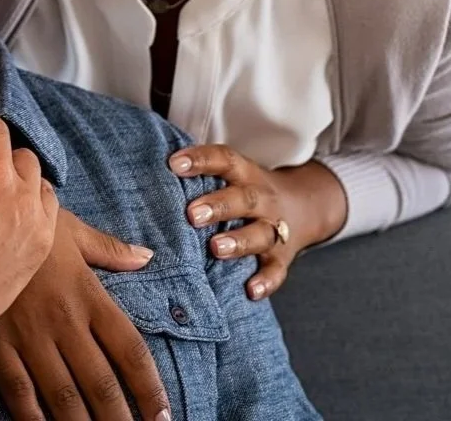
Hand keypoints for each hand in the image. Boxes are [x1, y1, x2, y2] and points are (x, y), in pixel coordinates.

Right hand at [0, 210, 171, 420]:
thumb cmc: (28, 223)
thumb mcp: (72, 231)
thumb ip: (110, 250)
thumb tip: (145, 257)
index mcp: (88, 294)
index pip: (129, 350)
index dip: (150, 388)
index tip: (163, 415)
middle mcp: (64, 321)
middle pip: (101, 384)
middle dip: (120, 420)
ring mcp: (29, 336)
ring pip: (64, 397)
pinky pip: (19, 393)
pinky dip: (33, 420)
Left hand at [169, 144, 346, 299]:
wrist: (303, 207)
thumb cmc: (246, 190)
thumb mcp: (231, 174)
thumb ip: (200, 175)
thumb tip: (147, 171)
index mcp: (245, 173)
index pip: (224, 160)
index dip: (201, 160)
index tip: (174, 164)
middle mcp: (262, 199)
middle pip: (244, 198)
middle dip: (219, 206)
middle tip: (192, 214)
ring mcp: (275, 228)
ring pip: (261, 234)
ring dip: (239, 241)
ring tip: (216, 248)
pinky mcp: (282, 257)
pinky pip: (277, 270)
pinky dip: (266, 281)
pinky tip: (251, 290)